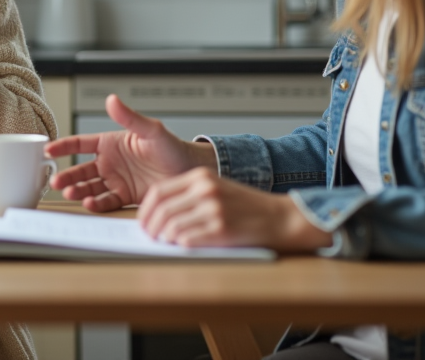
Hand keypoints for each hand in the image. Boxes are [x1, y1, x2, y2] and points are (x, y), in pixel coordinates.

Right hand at [45, 94, 216, 211]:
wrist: (189, 171)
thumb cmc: (172, 147)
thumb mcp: (150, 130)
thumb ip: (129, 117)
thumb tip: (111, 99)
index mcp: (111, 143)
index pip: (80, 144)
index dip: (63, 147)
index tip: (48, 150)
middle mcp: (110, 162)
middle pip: (80, 169)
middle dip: (67, 175)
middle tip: (56, 181)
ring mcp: (116, 180)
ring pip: (89, 186)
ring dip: (77, 190)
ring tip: (69, 193)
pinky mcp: (125, 196)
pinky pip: (106, 200)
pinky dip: (96, 203)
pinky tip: (90, 203)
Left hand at [137, 167, 332, 250]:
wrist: (279, 217)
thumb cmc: (246, 207)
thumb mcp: (216, 188)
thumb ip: (189, 195)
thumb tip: (157, 215)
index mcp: (200, 176)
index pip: (158, 192)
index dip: (145, 211)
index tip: (144, 223)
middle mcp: (204, 189)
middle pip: (161, 211)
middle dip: (151, 228)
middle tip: (151, 238)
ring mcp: (213, 209)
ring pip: (171, 227)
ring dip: (165, 239)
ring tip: (167, 244)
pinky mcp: (221, 229)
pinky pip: (186, 240)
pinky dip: (179, 246)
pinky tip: (183, 247)